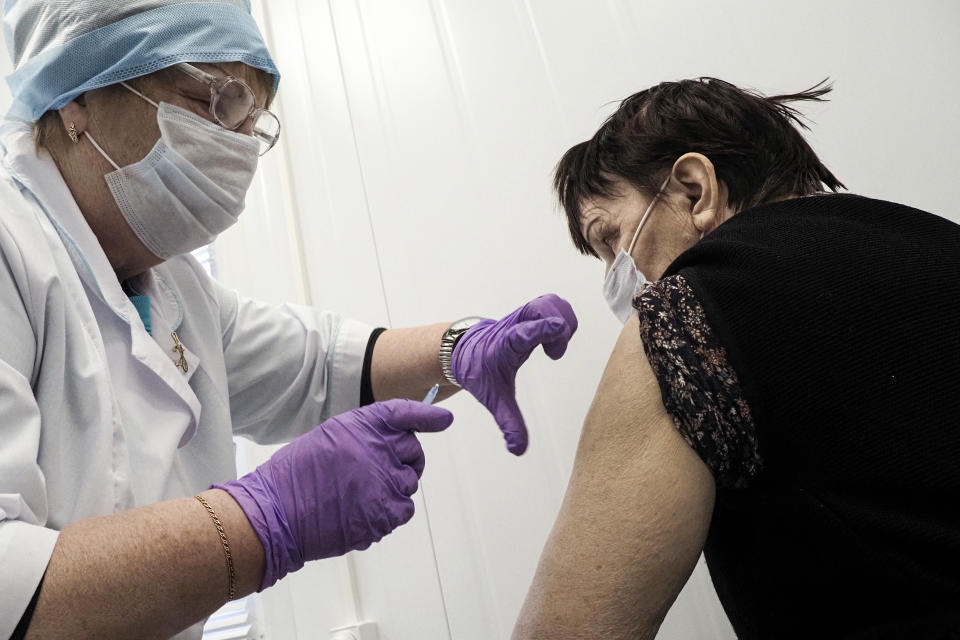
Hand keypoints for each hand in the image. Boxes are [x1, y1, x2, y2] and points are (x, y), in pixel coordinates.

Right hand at [216, 399, 452, 589]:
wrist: (276, 513)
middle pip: (413, 452)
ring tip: (361, 494)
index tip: (444, 420)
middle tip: (383, 470)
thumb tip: (392, 442)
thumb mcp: (330, 438)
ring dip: (394, 488)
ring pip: (409, 483)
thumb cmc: (296, 477)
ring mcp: (384, 482)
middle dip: (406, 460)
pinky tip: (365, 510)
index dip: (427, 416)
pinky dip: (390, 511)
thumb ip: (365, 436)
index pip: (404, 414)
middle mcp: (378, 450)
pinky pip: (404, 509)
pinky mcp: (385, 513)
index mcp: (363, 426)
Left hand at [452, 294, 577, 454]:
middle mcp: (515, 325)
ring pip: (550, 301)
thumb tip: (518, 450)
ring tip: (555, 346)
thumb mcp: (494, 399)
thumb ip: (509, 423)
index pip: (524, 333)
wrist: (465, 350)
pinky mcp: (531, 311)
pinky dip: (562, 316)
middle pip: (541, 307)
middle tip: (553, 353)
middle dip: (558, 326)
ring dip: (563, 320)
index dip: (541, 328)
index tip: (558, 328)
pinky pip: (553, 302)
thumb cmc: (481, 372)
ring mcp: (523, 314)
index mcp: (506, 346)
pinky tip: (555, 339)